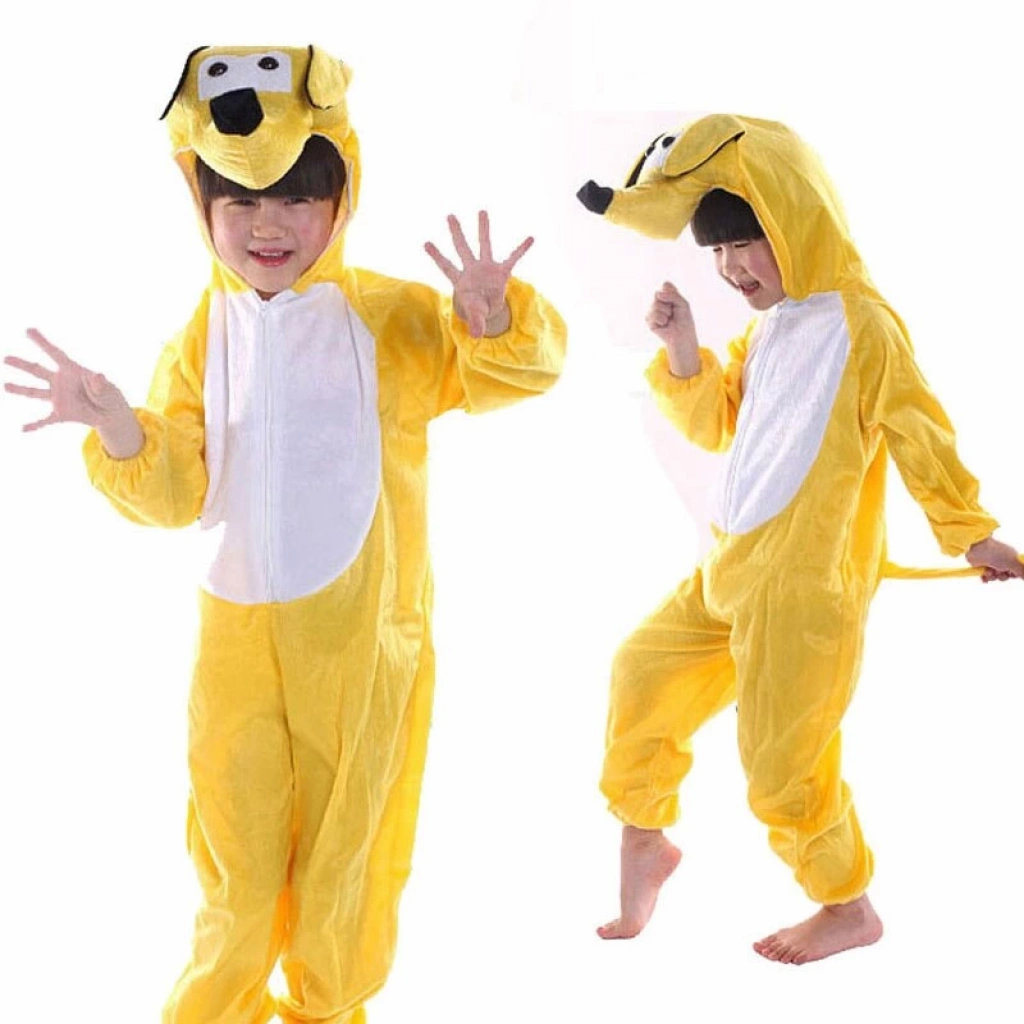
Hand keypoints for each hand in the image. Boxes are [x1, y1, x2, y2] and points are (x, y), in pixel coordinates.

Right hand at [4, 328, 129, 431]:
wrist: (109, 413)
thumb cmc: (108, 396)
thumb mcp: (107, 389)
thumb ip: (100, 384)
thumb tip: (98, 376)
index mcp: (72, 371)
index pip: (55, 353)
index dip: (42, 342)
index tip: (29, 330)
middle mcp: (60, 382)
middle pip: (38, 371)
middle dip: (22, 365)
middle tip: (6, 359)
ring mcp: (58, 398)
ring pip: (36, 393)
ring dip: (21, 390)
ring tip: (6, 386)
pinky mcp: (61, 414)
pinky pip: (46, 421)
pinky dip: (36, 425)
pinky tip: (24, 429)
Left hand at [424, 211, 532, 337]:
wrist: (486, 308)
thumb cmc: (475, 309)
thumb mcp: (475, 316)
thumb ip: (475, 322)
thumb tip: (476, 334)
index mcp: (461, 280)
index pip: (446, 266)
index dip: (437, 256)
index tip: (425, 243)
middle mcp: (472, 269)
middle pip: (462, 249)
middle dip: (456, 233)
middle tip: (450, 216)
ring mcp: (487, 268)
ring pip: (484, 245)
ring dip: (483, 229)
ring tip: (481, 211)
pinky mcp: (501, 272)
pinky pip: (513, 259)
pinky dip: (521, 249)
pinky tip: (530, 238)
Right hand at [648, 282, 699, 377]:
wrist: (682, 335)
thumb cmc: (684, 319)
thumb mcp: (683, 303)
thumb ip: (672, 294)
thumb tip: (658, 294)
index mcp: (666, 295)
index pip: (665, 286)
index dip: (672, 293)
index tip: (678, 302)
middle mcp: (658, 301)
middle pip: (658, 294)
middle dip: (669, 303)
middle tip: (673, 312)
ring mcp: (652, 310)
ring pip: (655, 305)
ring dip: (666, 313)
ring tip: (669, 319)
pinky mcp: (648, 320)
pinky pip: (653, 315)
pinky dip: (661, 320)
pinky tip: (664, 324)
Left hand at [965, 536, 1023, 582]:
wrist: (976, 547)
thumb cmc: (996, 553)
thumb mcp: (1013, 563)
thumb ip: (1022, 571)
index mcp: (1011, 557)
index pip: (1016, 570)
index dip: (1014, 574)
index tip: (1011, 574)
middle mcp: (1002, 560)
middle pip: (1006, 575)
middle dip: (1002, 576)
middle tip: (998, 572)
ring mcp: (991, 563)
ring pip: (996, 577)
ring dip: (992, 576)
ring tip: (989, 571)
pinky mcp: (981, 566)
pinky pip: (986, 576)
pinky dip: (985, 578)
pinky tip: (984, 576)